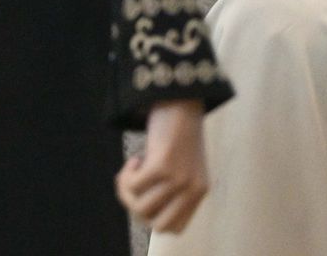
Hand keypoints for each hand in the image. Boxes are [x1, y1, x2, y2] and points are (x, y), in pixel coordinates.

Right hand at [116, 100, 209, 233]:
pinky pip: (134, 187)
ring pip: (141, 208)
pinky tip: (135, 158)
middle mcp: (192, 189)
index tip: (149, 194)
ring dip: (128, 190)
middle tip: (135, 185)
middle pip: (155, 224)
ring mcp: (179, 178)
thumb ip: (171, 189)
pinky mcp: (163, 165)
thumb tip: (141, 210)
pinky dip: (127, 175)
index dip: (153, 217)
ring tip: (133, 169)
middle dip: (137, 209)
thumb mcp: (182, 165)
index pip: (173, 228)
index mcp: (199, 192)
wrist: (180, 98)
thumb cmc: (176, 131)